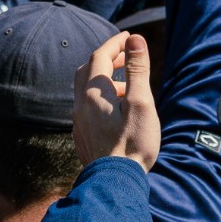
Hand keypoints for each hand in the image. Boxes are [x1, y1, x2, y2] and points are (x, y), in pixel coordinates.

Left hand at [73, 31, 159, 169]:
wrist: (114, 184)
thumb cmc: (132, 144)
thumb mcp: (141, 103)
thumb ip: (137, 70)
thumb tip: (136, 40)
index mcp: (94, 92)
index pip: (100, 56)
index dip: (115, 43)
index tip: (130, 37)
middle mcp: (81, 104)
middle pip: (88, 70)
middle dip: (106, 58)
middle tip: (127, 57)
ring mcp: (79, 122)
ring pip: (85, 89)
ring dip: (104, 80)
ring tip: (127, 87)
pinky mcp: (82, 136)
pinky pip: (86, 106)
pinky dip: (99, 97)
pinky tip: (115, 110)